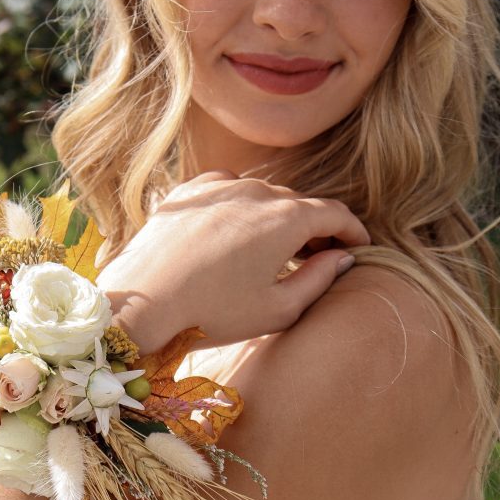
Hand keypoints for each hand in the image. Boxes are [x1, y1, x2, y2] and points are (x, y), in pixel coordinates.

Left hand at [96, 170, 369, 352]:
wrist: (140, 302)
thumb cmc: (212, 312)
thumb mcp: (278, 308)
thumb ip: (319, 279)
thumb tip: (341, 258)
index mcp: (286, 218)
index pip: (334, 213)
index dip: (352, 231)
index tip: (359, 246)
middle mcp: (256, 191)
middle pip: (299, 204)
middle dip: (316, 228)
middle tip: (320, 257)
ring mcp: (219, 187)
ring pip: (263, 197)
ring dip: (277, 219)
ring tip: (277, 251)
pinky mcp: (188, 192)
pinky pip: (228, 193)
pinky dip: (241, 210)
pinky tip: (236, 237)